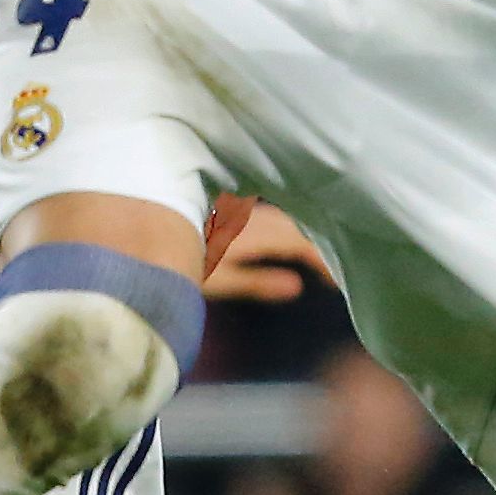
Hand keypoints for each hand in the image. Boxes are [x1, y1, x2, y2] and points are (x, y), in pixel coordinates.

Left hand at [202, 195, 330, 304]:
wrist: (160, 226)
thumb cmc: (191, 257)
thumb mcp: (221, 277)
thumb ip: (258, 282)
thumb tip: (297, 287)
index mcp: (260, 234)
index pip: (302, 244)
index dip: (322, 260)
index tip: (335, 280)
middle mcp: (258, 217)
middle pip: (296, 228)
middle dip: (315, 247)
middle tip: (327, 269)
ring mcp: (245, 209)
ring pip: (284, 219)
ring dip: (301, 234)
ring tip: (310, 251)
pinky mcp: (233, 207)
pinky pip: (271, 215)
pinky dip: (284, 226)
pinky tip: (280, 233)